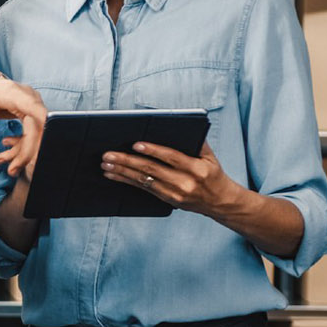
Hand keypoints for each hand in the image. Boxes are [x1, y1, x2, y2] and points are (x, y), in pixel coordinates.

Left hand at [0, 72, 46, 177]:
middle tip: (12, 170)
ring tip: (3, 162)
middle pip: (37, 126)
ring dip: (24, 151)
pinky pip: (33, 132)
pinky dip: (23, 145)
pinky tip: (6, 149)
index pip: (33, 108)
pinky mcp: (30, 112)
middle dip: (27, 151)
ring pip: (37, 132)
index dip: (43, 125)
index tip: (46, 145)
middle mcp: (26, 96)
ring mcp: (30, 104)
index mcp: (11, 92)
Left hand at [101, 141, 238, 216]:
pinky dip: (126, 180)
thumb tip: (178, 125)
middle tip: (109, 155)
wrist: (221, 202)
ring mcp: (175, 193)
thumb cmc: (213, 174)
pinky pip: (143, 189)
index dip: (153, 150)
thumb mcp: (210, 157)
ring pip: (143, 180)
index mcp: (196, 168)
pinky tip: (113, 174)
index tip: (135, 144)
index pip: (171, 157)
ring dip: (122, 171)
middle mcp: (185, 182)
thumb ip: (196, 141)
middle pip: (151, 170)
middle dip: (127, 161)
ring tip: (106, 164)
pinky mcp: (167, 200)